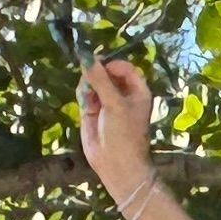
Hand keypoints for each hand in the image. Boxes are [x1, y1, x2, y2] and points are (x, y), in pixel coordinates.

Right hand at [76, 56, 157, 196]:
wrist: (114, 163)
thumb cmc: (123, 133)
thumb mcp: (114, 104)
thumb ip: (100, 79)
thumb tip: (86, 56)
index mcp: (137, 90)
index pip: (124, 67)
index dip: (111, 64)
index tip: (98, 65)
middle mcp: (123, 93)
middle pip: (105, 71)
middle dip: (95, 74)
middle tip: (88, 79)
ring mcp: (107, 101)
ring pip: (92, 81)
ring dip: (87, 85)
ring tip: (89, 99)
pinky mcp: (92, 109)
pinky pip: (85, 93)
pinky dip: (83, 95)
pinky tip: (85, 105)